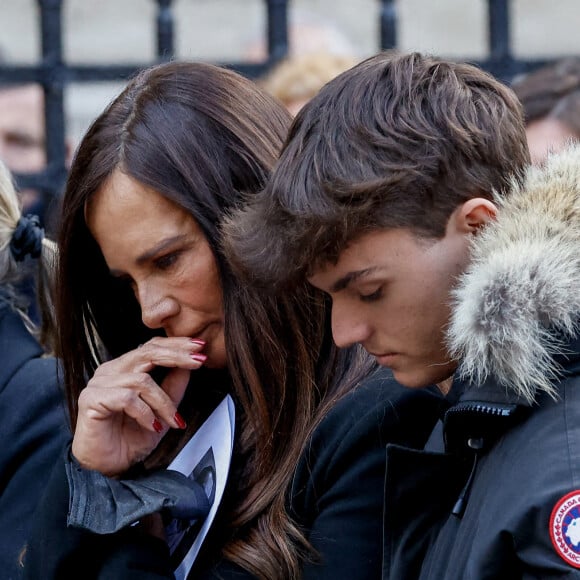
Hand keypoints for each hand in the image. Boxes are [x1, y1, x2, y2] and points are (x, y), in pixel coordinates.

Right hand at [72, 337, 206, 476]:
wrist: (109, 468)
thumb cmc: (130, 439)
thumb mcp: (162, 411)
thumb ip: (174, 387)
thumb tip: (190, 365)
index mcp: (125, 368)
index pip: (151, 347)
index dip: (176, 345)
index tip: (200, 347)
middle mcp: (111, 371)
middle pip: (147, 352)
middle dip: (177, 356)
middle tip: (198, 362)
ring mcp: (99, 383)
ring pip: (141, 380)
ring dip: (163, 402)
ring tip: (172, 420)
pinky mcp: (91, 399)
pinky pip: (127, 398)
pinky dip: (145, 413)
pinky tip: (152, 425)